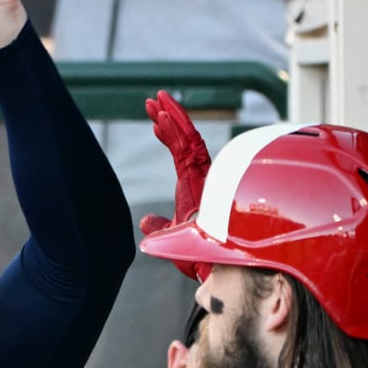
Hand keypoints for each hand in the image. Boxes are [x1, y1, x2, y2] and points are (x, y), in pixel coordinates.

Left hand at [138, 91, 211, 277]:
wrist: (222, 267)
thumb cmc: (206, 259)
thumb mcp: (174, 241)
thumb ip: (162, 228)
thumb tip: (145, 222)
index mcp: (196, 187)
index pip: (182, 154)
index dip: (169, 136)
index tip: (155, 122)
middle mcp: (203, 178)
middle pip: (185, 140)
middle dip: (168, 117)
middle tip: (152, 99)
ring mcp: (204, 176)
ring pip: (187, 138)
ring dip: (170, 116)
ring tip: (154, 99)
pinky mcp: (202, 179)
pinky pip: (189, 147)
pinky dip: (176, 129)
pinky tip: (161, 116)